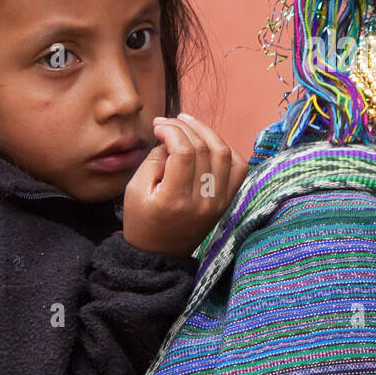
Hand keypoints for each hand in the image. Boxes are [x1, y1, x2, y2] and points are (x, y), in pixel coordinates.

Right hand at [121, 113, 249, 256]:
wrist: (159, 253)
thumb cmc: (142, 219)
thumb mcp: (135, 188)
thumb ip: (154, 159)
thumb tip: (171, 136)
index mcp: (175, 199)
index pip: (184, 152)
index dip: (172, 131)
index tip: (158, 126)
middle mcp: (203, 201)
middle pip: (205, 149)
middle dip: (186, 127)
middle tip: (170, 121)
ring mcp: (219, 201)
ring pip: (225, 154)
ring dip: (208, 132)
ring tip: (189, 123)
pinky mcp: (227, 201)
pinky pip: (239, 168)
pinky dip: (227, 150)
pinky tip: (209, 143)